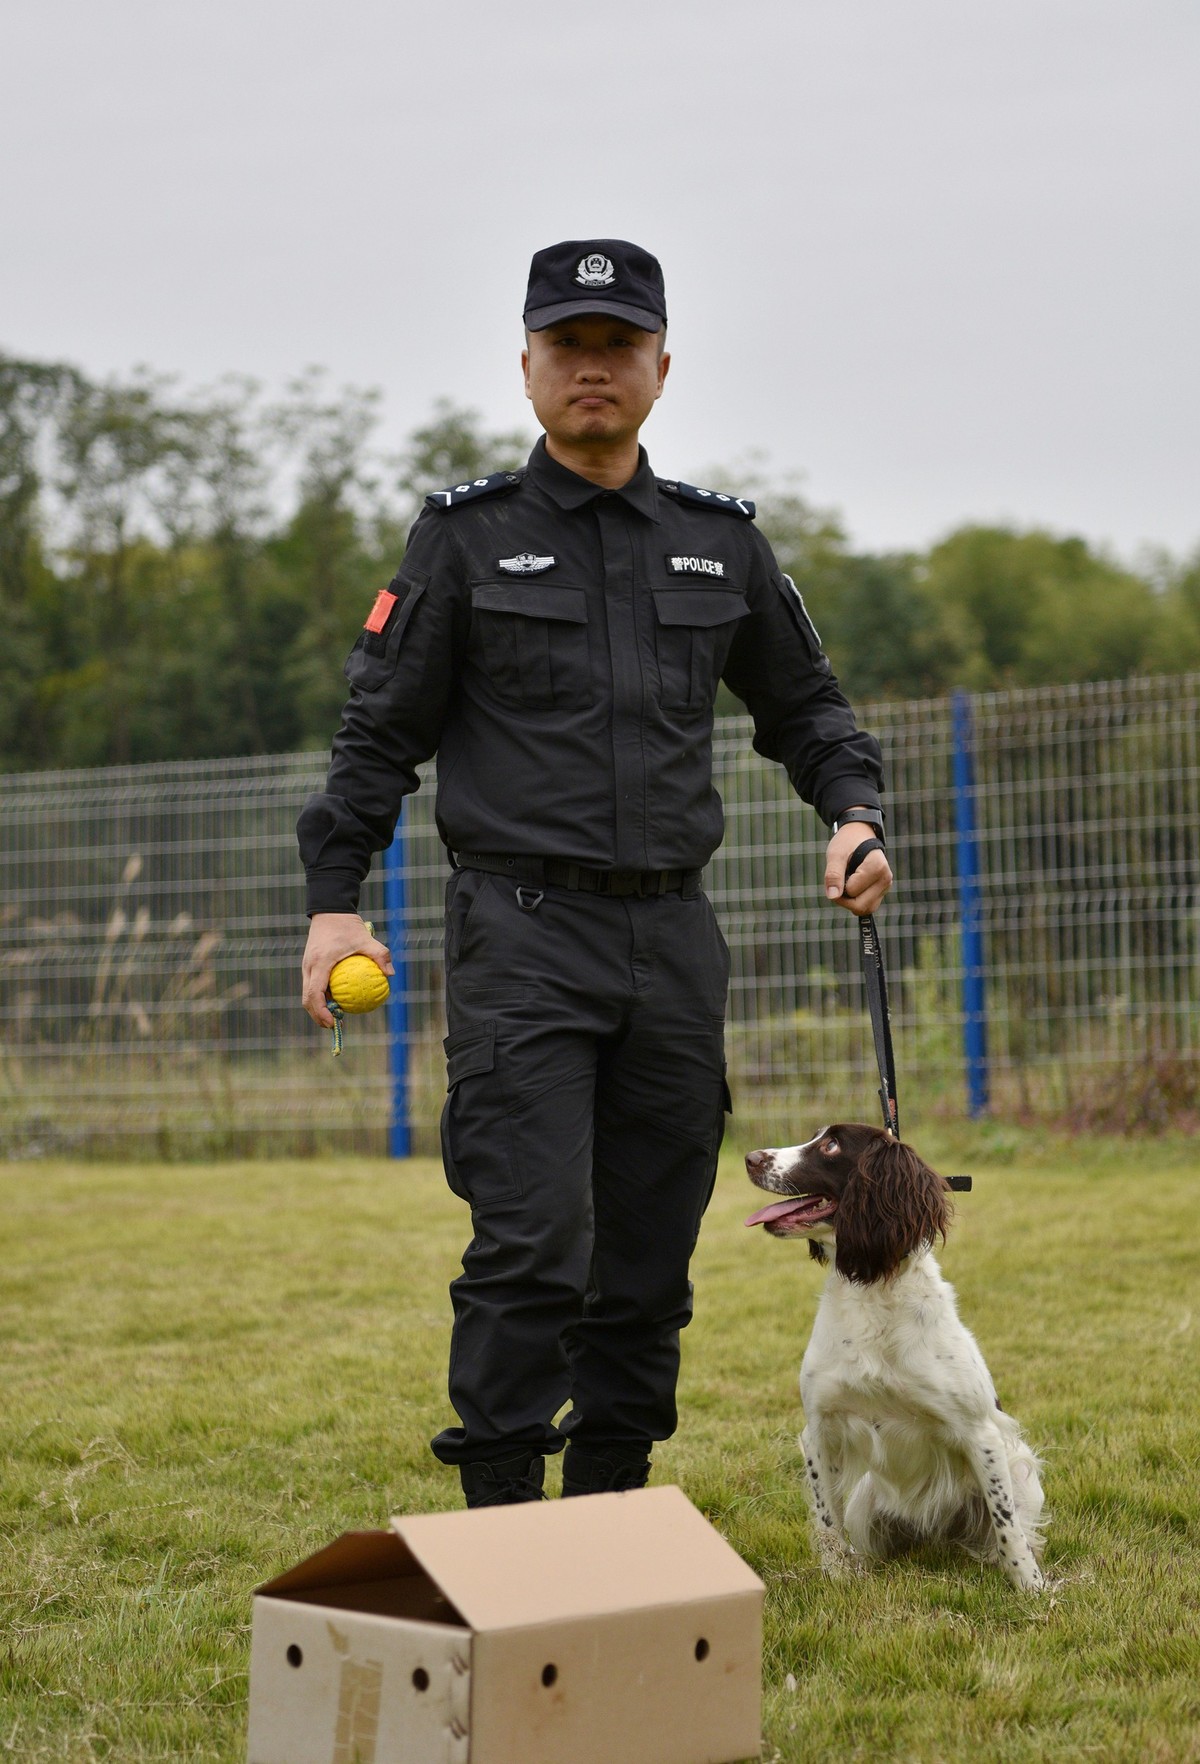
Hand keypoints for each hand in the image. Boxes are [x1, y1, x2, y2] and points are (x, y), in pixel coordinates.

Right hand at [301, 913, 393, 1027]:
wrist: (330, 911)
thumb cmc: (348, 926)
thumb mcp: (366, 938)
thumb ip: (379, 954)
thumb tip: (390, 975)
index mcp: (320, 963)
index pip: (314, 993)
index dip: (320, 1011)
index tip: (333, 1022)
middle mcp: (308, 966)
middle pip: (307, 999)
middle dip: (317, 1016)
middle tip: (334, 1026)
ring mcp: (307, 966)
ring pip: (308, 994)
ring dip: (319, 1008)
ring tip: (336, 1018)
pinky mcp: (309, 965)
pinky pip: (313, 985)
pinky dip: (322, 996)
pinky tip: (338, 1001)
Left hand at [824, 824, 892, 916]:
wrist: (859, 835)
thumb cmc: (847, 843)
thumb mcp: (835, 854)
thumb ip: (833, 875)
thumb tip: (832, 896)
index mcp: (877, 867)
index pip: (852, 892)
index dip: (839, 886)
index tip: (838, 871)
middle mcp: (886, 878)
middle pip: (861, 907)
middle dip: (844, 899)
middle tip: (840, 881)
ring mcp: (886, 886)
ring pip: (865, 909)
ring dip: (850, 901)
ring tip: (848, 881)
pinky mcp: (882, 891)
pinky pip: (868, 906)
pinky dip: (857, 900)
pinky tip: (853, 885)